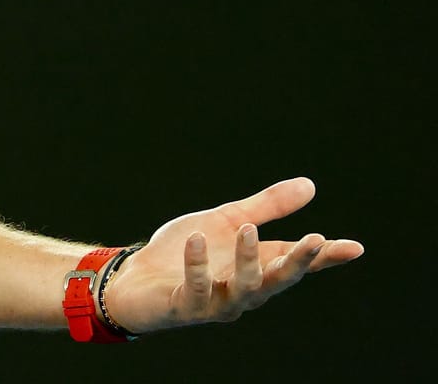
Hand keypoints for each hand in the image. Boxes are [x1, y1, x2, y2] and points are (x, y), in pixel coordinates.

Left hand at [102, 177, 362, 332]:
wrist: (136, 278)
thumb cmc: (185, 251)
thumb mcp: (228, 221)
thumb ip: (267, 207)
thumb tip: (310, 185)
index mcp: (257, 266)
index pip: (297, 263)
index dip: (326, 257)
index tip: (355, 247)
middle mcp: (244, 289)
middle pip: (279, 279)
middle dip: (298, 261)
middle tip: (317, 239)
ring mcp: (217, 302)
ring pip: (244, 288)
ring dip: (248, 260)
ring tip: (248, 229)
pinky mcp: (187, 306)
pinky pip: (197, 288)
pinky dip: (197, 265)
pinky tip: (197, 240)